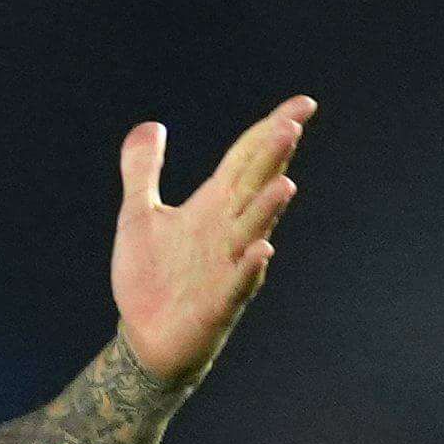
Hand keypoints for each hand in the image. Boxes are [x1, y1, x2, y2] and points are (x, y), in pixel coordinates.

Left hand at [110, 96, 310, 392]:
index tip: (304, 104)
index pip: (248, 158)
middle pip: (255, 187)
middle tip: (292, 126)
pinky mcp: (217, 305)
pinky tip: (261, 252)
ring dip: (268, 211)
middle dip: (273, 159)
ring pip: (253, 233)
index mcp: (213, 205)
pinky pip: (237, 285)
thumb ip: (143, 171)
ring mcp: (227, 267)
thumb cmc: (150, 278)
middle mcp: (227, 231)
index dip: (272, 130)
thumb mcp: (139, 216)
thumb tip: (151, 124)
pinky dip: (249, 270)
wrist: (145, 340)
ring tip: (285, 184)